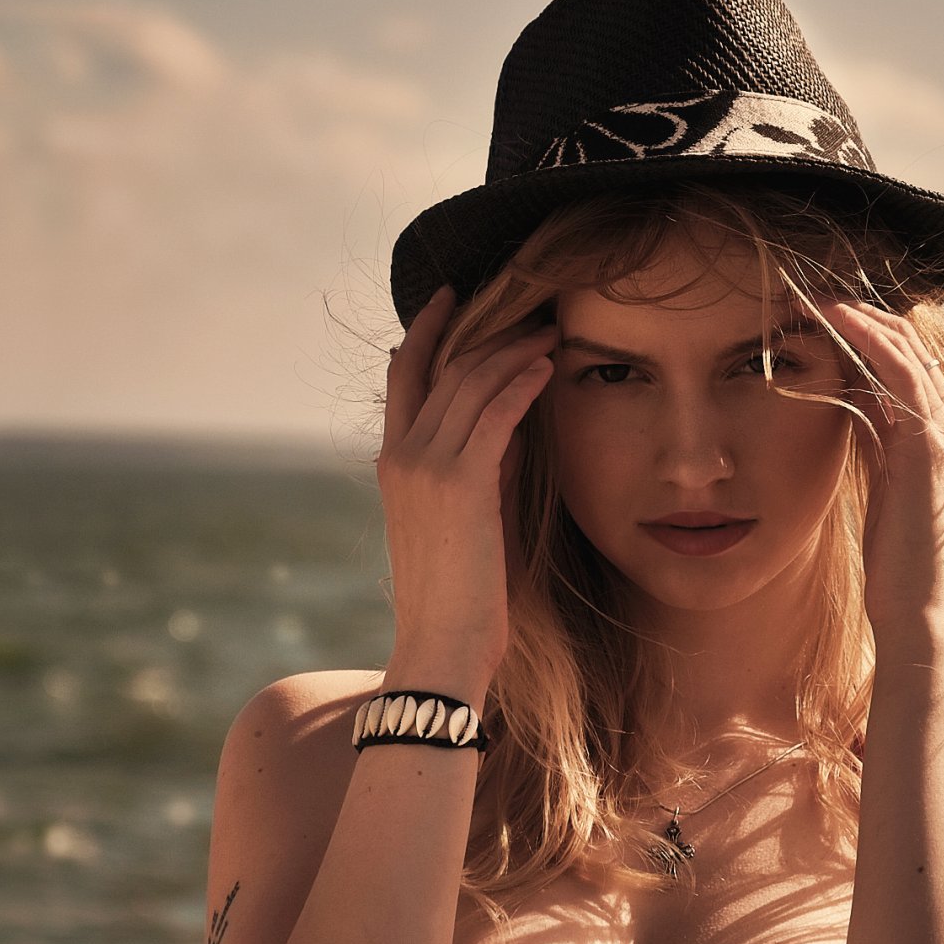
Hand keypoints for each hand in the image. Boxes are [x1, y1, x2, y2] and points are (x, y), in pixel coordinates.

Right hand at [378, 285, 557, 685]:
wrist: (442, 647)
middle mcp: (401, 455)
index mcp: (393, 462)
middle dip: (489, 332)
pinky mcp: (460, 484)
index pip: (405, 376)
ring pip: (470, 383)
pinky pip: (494, 415)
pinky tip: (548, 367)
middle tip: (532, 308)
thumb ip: (484, 466)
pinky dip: (522, 384)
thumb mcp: (469, 518)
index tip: (452, 296)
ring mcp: (425, 467)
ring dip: (514, 350)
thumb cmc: (461, 597)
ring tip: (550, 329)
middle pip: (444, 368)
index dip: (426, 330)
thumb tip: (515, 423)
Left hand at [825, 298, 943, 629]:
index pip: (906, 361)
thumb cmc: (896, 558)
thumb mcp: (880, 482)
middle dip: (858, 314)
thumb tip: (849, 399)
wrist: (919, 609)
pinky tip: (833, 319)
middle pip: (908, 345)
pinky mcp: (932, 443)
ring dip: (857, 315)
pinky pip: (900, 372)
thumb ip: (874, 438)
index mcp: (942, 433)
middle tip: (806, 293)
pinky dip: (867, 339)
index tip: (815, 312)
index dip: (863, 331)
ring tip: (811, 295)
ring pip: (905, 348)